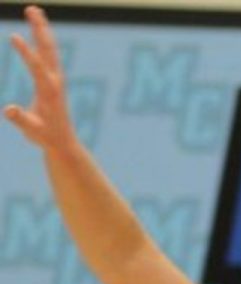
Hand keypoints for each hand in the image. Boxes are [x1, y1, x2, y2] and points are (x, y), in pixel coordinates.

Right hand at [4, 5, 76, 150]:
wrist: (63, 144)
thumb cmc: (46, 138)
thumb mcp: (32, 131)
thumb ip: (21, 120)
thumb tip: (9, 110)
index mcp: (49, 92)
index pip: (37, 68)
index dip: (26, 53)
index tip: (13, 36)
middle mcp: (55, 82)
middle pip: (49, 51)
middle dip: (40, 30)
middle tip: (32, 9)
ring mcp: (56, 80)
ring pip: (50, 50)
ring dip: (42, 30)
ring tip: (34, 10)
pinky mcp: (54, 81)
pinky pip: (48, 56)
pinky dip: (43, 40)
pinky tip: (38, 30)